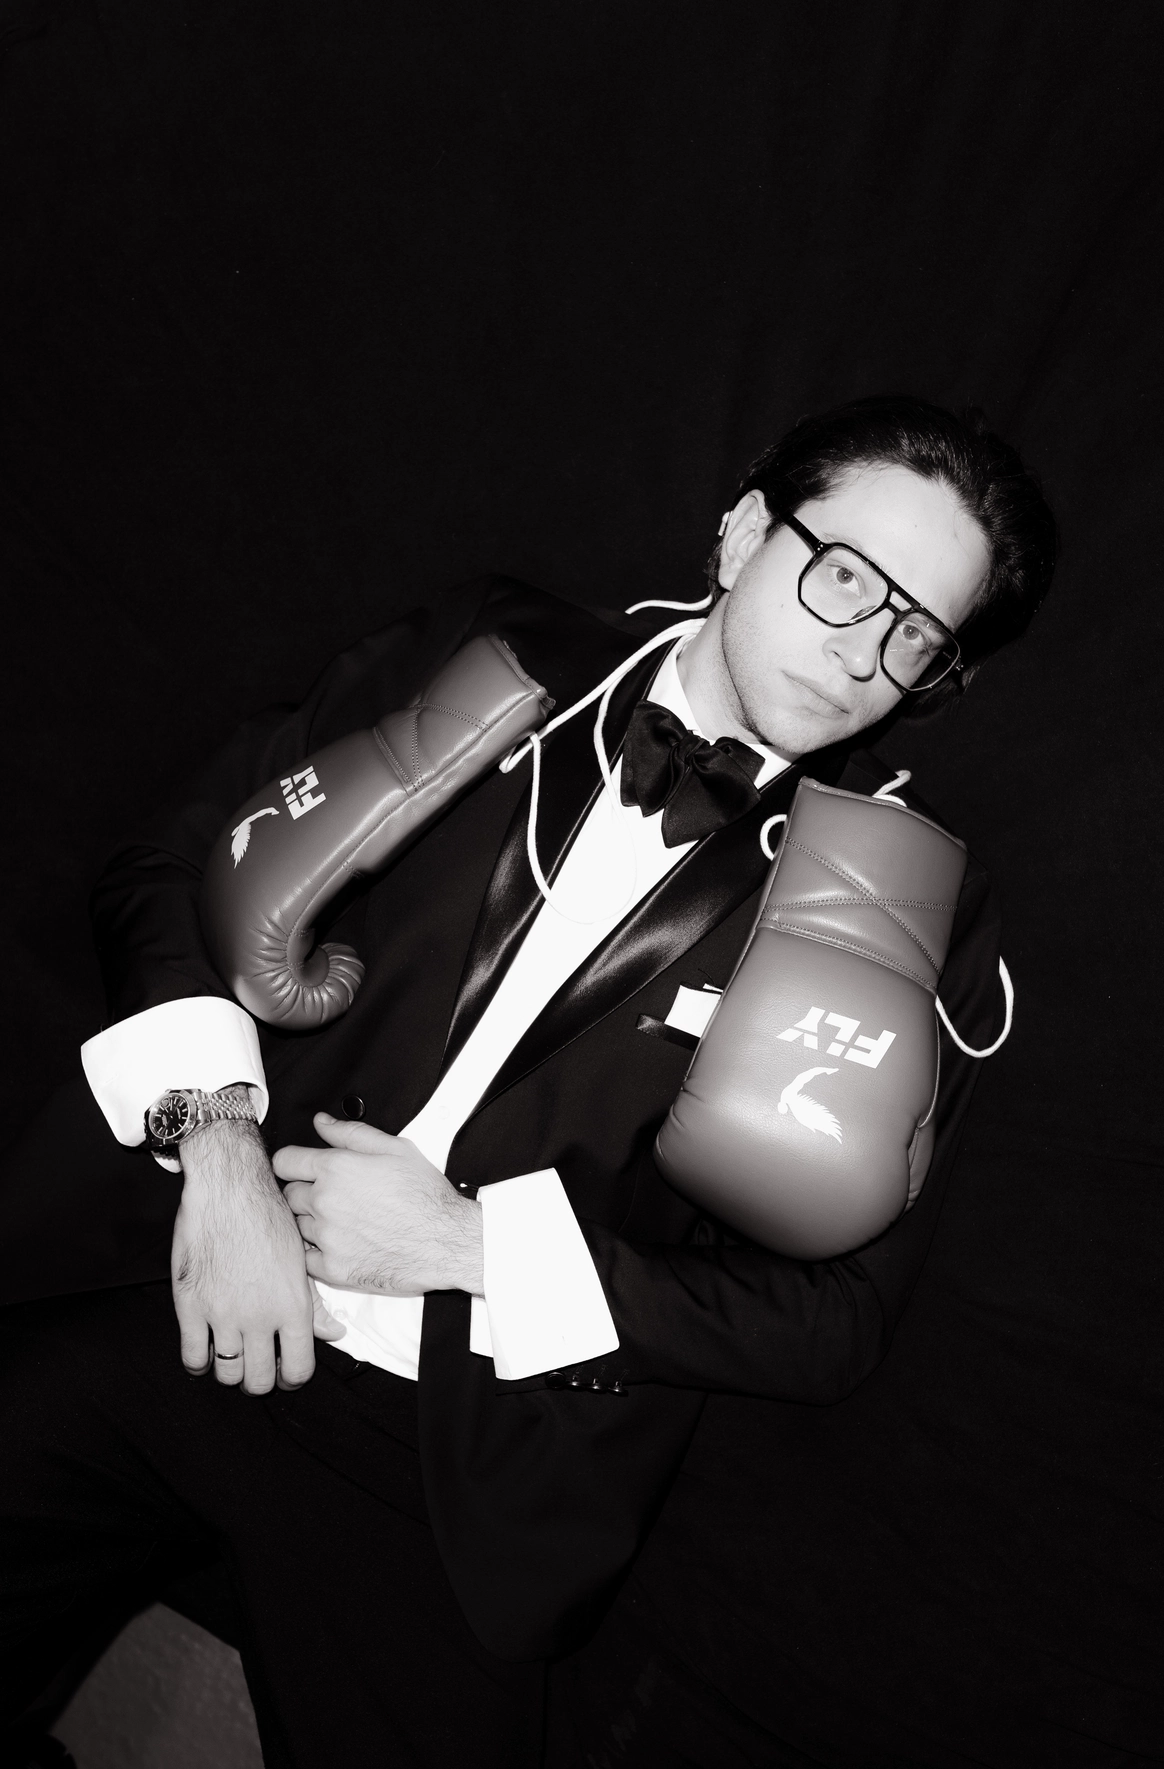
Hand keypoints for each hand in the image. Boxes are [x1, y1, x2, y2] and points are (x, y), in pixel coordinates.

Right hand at [172, 1117, 331, 1394]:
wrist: (229, 1188)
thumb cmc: (268, 1217)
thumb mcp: (300, 1259)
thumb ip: (315, 1304)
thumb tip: (334, 1335)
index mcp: (293, 1306)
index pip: (298, 1369)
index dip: (292, 1378)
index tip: (286, 1372)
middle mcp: (259, 1317)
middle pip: (259, 1380)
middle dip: (260, 1379)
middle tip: (257, 1366)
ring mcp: (223, 1315)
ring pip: (227, 1375)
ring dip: (231, 1371)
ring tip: (233, 1356)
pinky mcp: (190, 1307)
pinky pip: (192, 1358)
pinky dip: (199, 1363)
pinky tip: (206, 1350)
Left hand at [273, 1114, 483, 1296]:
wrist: (447, 1241)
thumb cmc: (425, 1195)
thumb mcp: (395, 1148)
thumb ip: (351, 1133)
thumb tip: (322, 1122)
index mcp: (335, 1169)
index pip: (284, 1162)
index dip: (293, 1163)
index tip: (300, 1169)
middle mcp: (324, 1202)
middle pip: (289, 1195)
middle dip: (306, 1193)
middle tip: (336, 1197)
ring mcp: (326, 1238)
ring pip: (298, 1226)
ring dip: (313, 1223)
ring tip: (345, 1222)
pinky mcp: (333, 1268)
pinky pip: (306, 1259)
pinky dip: (318, 1252)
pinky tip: (341, 1244)